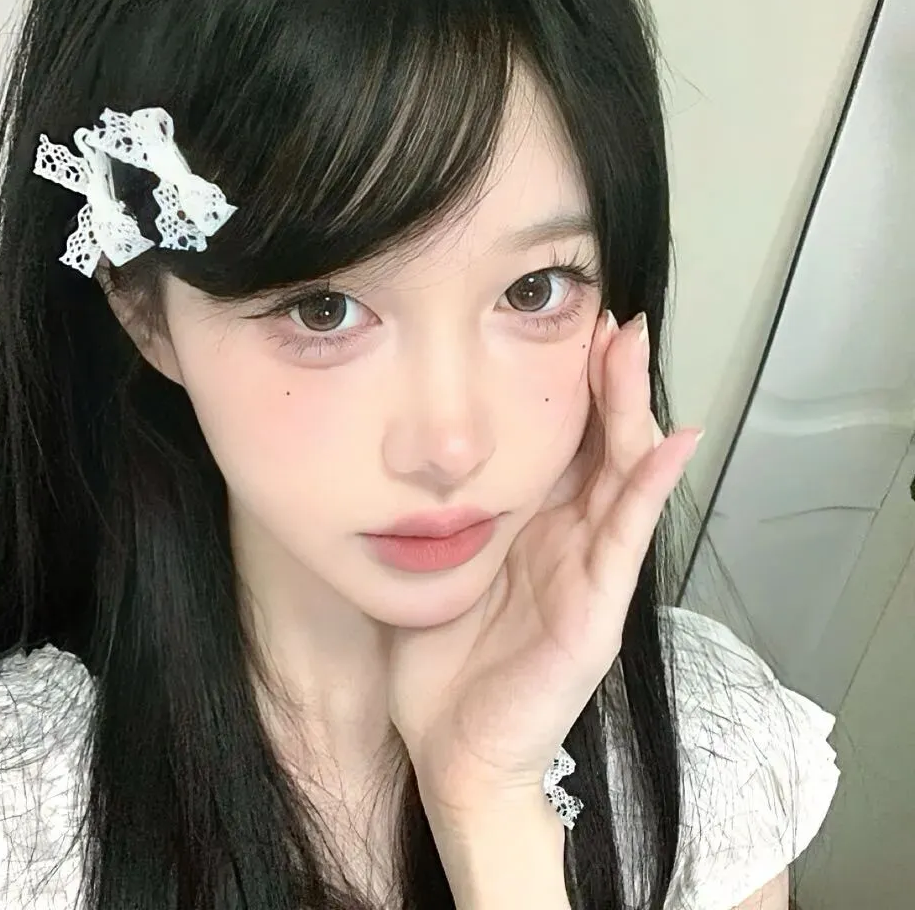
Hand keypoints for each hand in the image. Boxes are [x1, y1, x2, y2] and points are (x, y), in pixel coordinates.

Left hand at [387, 310, 701, 818]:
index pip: (557, 441)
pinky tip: (671, 441)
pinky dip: (650, 487)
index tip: (561, 325)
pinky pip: (627, 537)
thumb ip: (436, 514)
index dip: (565, 385)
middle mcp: (564, 538)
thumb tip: (396, 455)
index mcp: (526, 526)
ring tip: (631, 348)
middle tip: (607, 316)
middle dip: (603, 379)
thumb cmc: (439, 664)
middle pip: (596, 443)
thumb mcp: (435, 568)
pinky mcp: (596, 607)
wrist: (453, 750)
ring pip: (620, 474)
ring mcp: (588, 570)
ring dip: (630, 409)